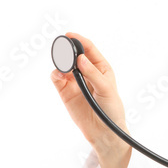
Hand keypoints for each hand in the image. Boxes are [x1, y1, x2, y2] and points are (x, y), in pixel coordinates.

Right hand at [49, 32, 129, 158]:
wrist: (103, 132)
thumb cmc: (111, 109)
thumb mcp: (107, 90)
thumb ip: (93, 74)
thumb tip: (81, 58)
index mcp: (101, 67)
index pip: (89, 48)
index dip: (79, 40)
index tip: (70, 35)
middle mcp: (86, 71)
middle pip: (73, 54)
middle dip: (68, 51)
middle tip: (65, 54)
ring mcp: (74, 81)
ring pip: (63, 65)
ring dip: (61, 63)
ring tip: (65, 71)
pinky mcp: (65, 91)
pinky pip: (57, 78)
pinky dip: (55, 74)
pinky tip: (59, 76)